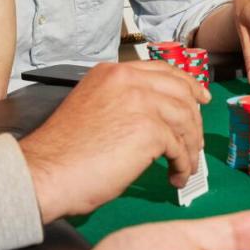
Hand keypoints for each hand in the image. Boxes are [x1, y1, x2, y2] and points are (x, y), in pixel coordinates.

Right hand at [19, 62, 210, 220]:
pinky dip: (183, 164)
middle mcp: (128, 79)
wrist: (46, 172)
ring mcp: (140, 101)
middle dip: (195, 120)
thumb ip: (124, 103)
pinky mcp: (149, 129)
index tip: (202, 98)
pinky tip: (175, 177)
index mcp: (113, 72)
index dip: (188, 85)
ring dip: (190, 148)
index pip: (163, 71)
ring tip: (183, 167)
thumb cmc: (65, 153)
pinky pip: (180, 147)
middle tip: (197, 142)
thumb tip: (158, 117)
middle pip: (181, 93)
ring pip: (185, 120)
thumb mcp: (95, 109)